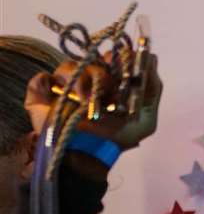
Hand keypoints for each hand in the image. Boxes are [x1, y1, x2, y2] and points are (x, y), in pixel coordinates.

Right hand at [26, 51, 162, 152]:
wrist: (85, 156)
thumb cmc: (115, 139)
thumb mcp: (144, 120)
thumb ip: (152, 91)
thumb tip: (153, 57)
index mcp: (112, 84)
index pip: (114, 59)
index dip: (119, 57)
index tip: (120, 63)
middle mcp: (88, 81)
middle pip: (92, 60)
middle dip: (99, 70)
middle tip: (105, 83)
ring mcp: (65, 86)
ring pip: (69, 67)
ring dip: (78, 82)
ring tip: (85, 101)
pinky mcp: (42, 94)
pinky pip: (41, 80)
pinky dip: (45, 84)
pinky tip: (57, 98)